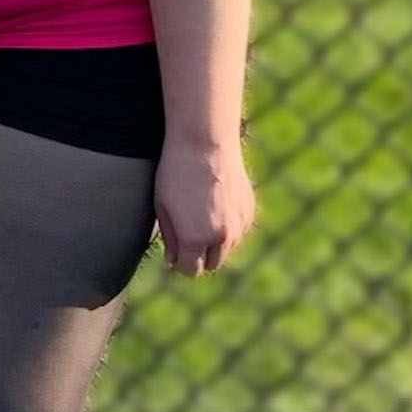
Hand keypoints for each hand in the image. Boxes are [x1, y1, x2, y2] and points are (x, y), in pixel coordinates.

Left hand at [153, 140, 257, 276]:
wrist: (204, 142)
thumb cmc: (175, 172)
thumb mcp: (162, 207)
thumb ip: (170, 239)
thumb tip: (173, 260)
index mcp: (196, 239)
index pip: (190, 270)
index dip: (179, 263)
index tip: (174, 252)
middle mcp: (222, 236)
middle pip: (211, 264)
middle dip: (198, 257)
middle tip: (187, 239)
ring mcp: (240, 224)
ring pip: (228, 249)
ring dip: (215, 243)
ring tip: (200, 218)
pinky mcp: (250, 210)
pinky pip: (239, 231)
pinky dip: (229, 227)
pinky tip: (215, 207)